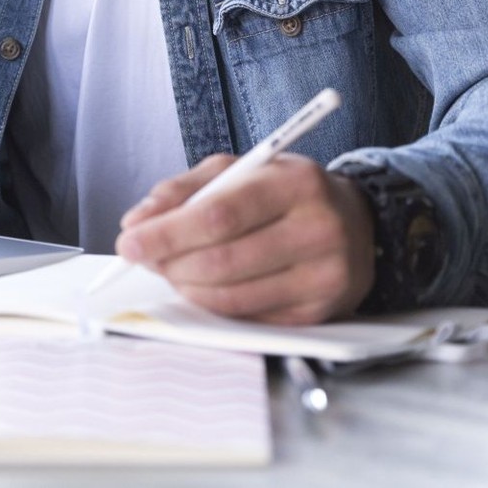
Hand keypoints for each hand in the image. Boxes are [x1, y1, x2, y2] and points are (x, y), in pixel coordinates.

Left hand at [113, 153, 375, 324]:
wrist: (358, 222)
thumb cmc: (285, 192)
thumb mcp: (241, 170)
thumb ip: (185, 190)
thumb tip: (137, 221)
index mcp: (296, 183)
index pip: (220, 215)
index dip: (167, 233)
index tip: (129, 241)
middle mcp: (317, 230)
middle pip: (222, 260)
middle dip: (169, 263)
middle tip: (142, 259)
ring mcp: (323, 277)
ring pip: (232, 296)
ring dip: (187, 287)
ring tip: (171, 270)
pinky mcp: (320, 312)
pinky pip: (249, 317)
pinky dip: (214, 304)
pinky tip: (204, 287)